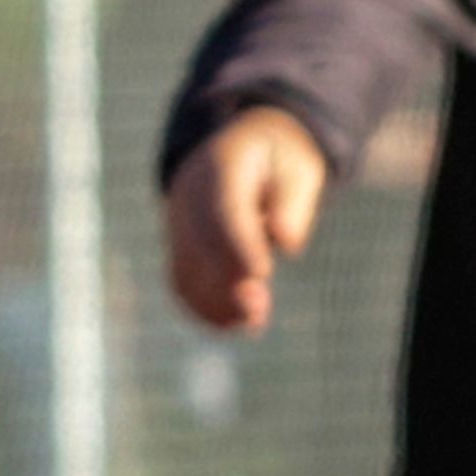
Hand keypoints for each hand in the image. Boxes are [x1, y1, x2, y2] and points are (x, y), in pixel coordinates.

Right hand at [163, 106, 331, 333]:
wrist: (241, 151)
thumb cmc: (278, 164)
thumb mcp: (296, 167)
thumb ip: (291, 201)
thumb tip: (284, 240)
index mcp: (220, 168)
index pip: (223, 208)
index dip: (239, 243)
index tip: (260, 273)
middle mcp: (190, 195)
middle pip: (200, 242)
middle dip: (227, 281)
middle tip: (258, 312)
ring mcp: (179, 222)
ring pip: (186, 267)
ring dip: (216, 302)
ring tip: (253, 322)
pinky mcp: (181, 248)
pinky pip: (182, 281)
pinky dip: (203, 307)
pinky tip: (233, 324)